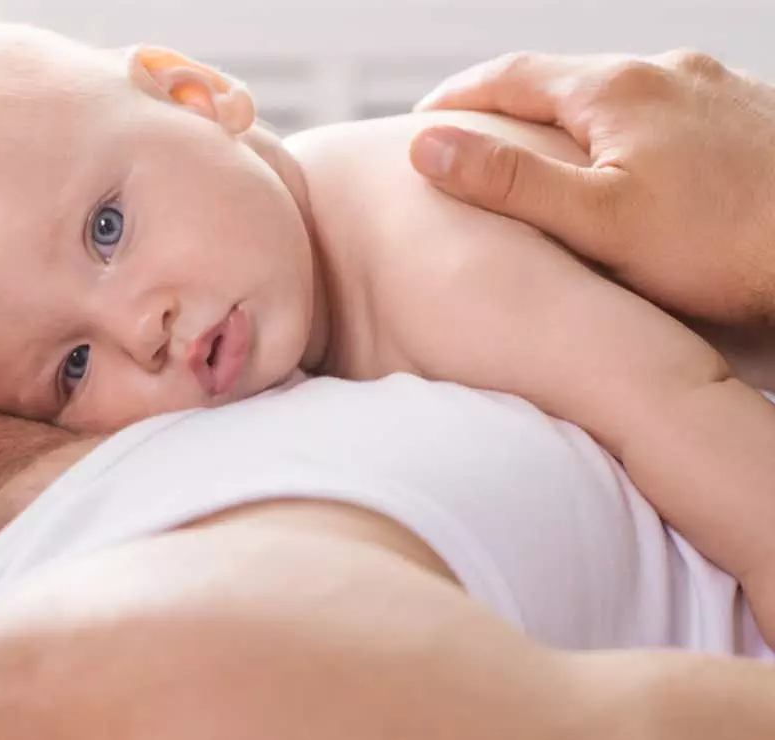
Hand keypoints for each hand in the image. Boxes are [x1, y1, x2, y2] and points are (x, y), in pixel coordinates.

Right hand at [408, 50, 774, 324]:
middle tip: (470, 147)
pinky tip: (631, 175)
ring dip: (570, 122)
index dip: (453, 101)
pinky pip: (664, 114)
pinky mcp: (747, 114)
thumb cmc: (725, 247)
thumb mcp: (598, 221)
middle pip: (561, 80)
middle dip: (508, 111)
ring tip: (545, 164)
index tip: (418, 128)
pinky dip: (626, 136)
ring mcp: (711, 88)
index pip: (506, 75)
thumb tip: (428, 147)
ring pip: (617, 97)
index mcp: (615, 89)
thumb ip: (508, 182)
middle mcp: (664, 71)